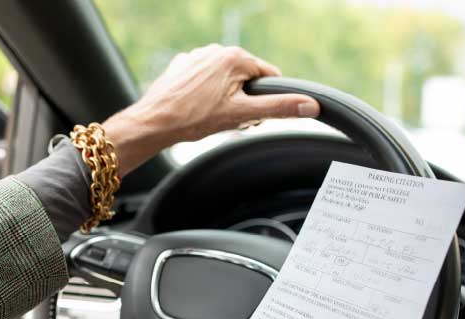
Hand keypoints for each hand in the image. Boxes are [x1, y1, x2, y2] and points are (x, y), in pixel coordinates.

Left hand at [102, 44, 319, 174]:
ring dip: (225, 97)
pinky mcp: (182, 66)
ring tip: (209, 116)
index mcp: (236, 57)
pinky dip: (205, 94)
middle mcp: (216, 50)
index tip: (252, 116)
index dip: (266, 99)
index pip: (269, 76)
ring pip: (225, 79)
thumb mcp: (242, 115)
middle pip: (246, 78)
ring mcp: (197, 57)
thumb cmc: (194, 119)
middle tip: (228, 119)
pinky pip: (204, 80)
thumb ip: (278, 108)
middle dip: (244, 100)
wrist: (154, 123)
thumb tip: (310, 105)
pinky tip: (195, 109)